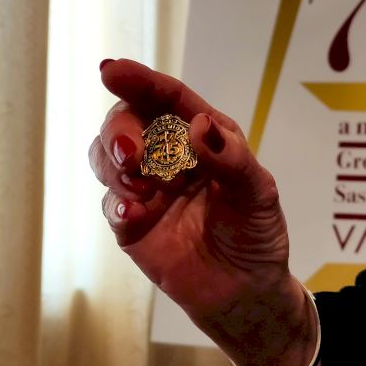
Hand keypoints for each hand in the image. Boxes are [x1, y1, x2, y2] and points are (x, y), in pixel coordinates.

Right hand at [91, 59, 315, 365]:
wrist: (247, 294)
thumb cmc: (256, 235)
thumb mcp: (257, 194)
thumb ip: (231, 160)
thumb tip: (197, 127)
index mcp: (203, 136)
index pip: (167, 98)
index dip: (139, 80)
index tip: (112, 71)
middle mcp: (169, 156)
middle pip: (128, 122)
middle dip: (121, 130)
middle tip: (133, 154)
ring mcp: (147, 189)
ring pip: (108, 156)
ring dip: (113, 162)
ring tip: (138, 186)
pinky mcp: (132, 224)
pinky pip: (111, 204)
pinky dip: (117, 204)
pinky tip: (134, 214)